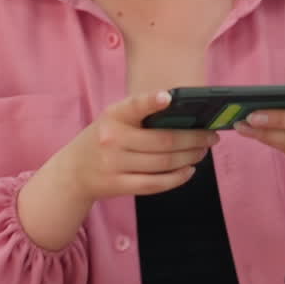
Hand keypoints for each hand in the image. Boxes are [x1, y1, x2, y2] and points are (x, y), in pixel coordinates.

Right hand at [60, 90, 217, 204]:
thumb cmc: (102, 139)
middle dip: (193, 139)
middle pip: (162, 141)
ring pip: (162, 163)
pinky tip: (189, 171)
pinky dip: (176, 178)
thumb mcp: (113, 120)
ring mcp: (114, 164)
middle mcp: (112, 139)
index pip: (134, 105)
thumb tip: (184, 115)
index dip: (151, 101)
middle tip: (211, 136)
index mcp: (113, 116)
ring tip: (203, 151)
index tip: (168, 97)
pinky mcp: (118, 185)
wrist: (73, 172)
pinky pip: (154, 184)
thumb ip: (140, 115)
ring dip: (189, 157)